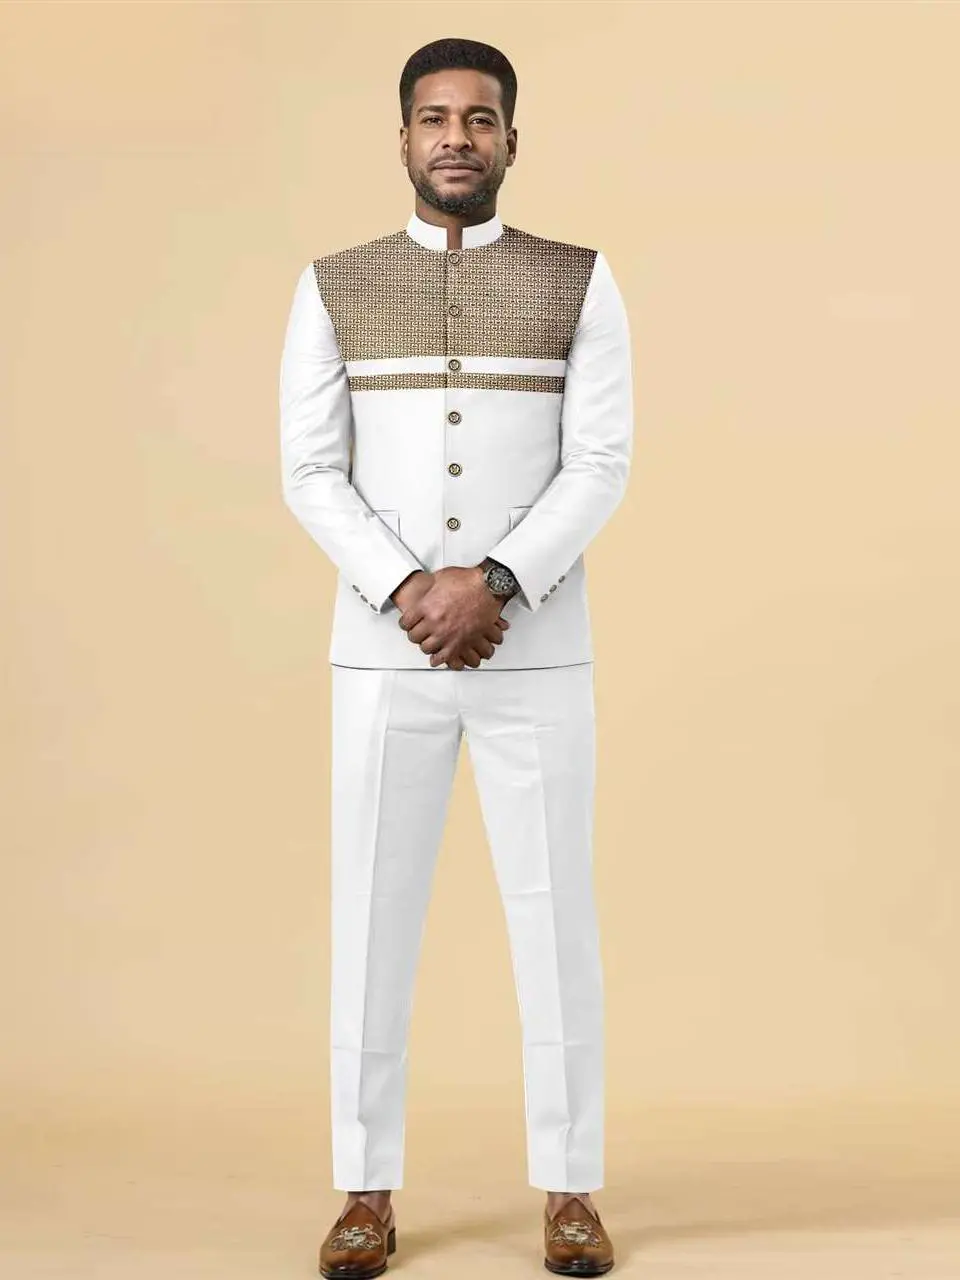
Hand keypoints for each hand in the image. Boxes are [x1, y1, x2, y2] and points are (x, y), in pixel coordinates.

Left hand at [394, 567, 509, 668]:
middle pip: (414, 636)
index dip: (407, 623)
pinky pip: (444, 657)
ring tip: (428, 643)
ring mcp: (447, 633)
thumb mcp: (441, 577)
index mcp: (426, 606)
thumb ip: (431, 587)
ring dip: (427, 646)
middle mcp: (434, 621)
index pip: (406, 622)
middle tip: (418, 634)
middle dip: (416, 635)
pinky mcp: (460, 642)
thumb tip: (428, 587)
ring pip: (427, 648)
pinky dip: (439, 659)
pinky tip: (437, 658)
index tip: (409, 624)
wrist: (488, 587)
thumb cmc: (469, 581)